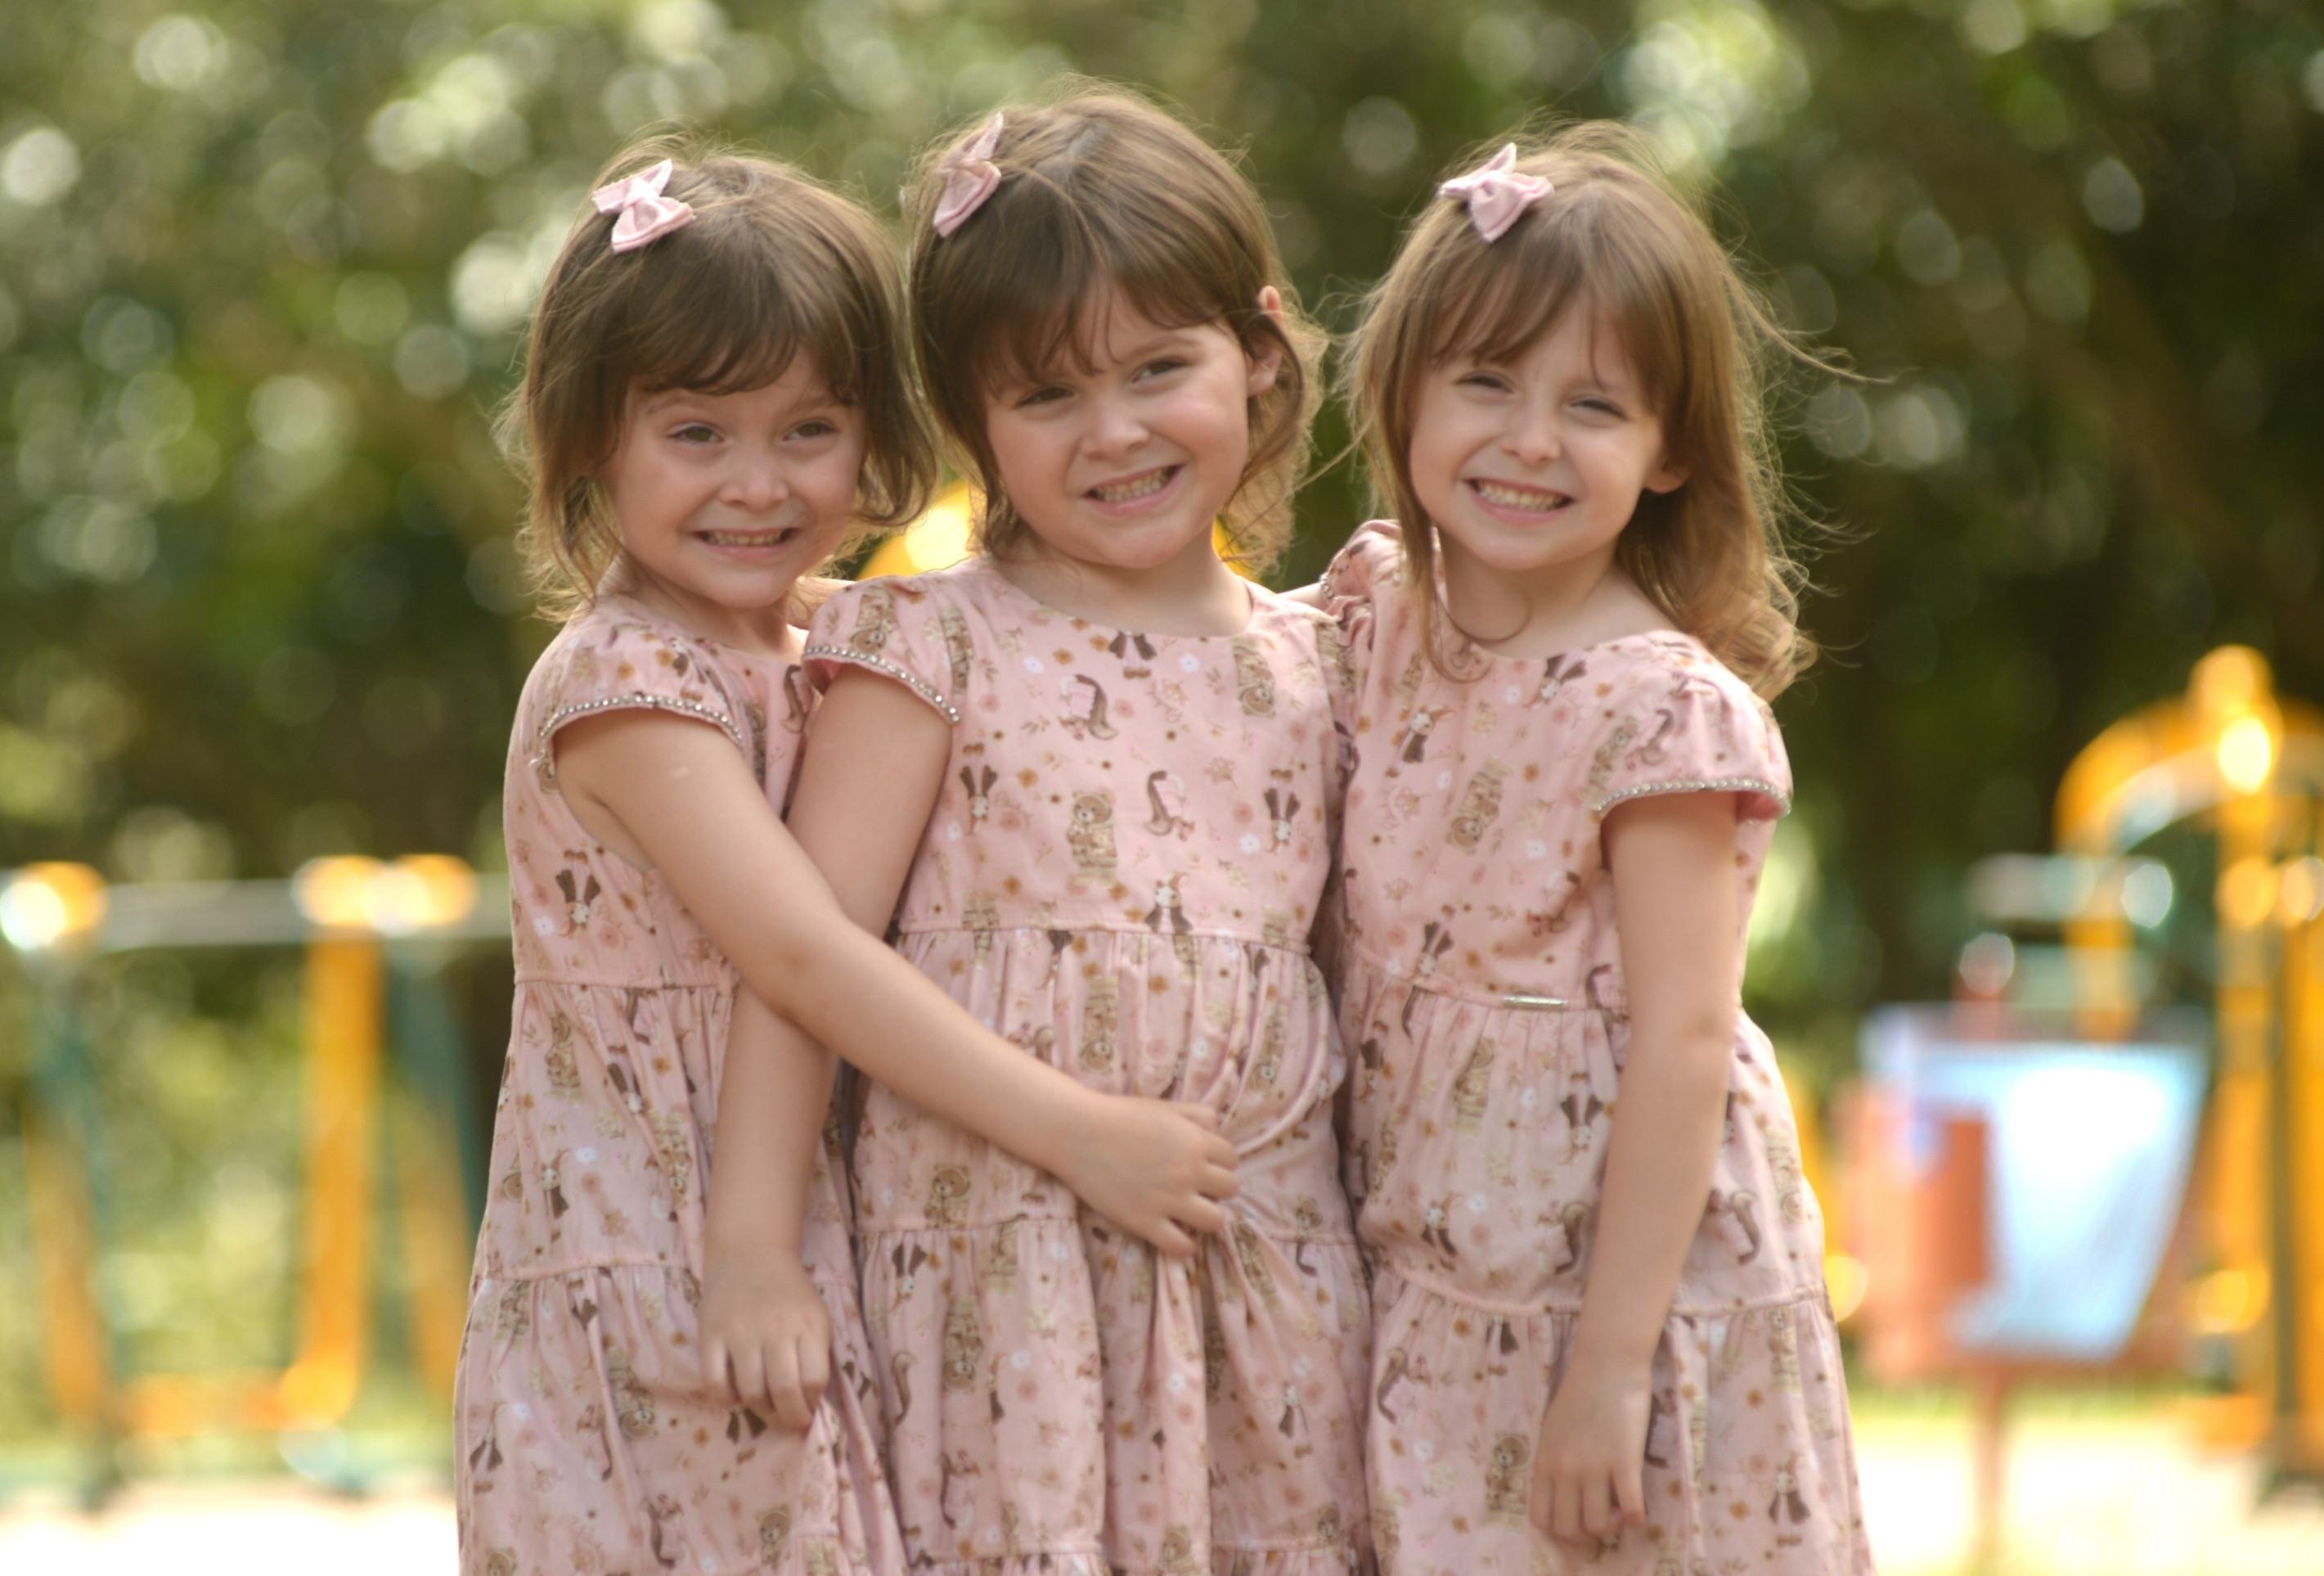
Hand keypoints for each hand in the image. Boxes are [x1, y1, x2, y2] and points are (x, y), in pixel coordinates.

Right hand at [698, 1249, 830, 1432]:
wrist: (750, 1253)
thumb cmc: (788, 1292)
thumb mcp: (815, 1315)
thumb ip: (815, 1353)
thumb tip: (808, 1403)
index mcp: (808, 1324)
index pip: (814, 1380)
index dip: (812, 1404)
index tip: (808, 1410)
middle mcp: (775, 1329)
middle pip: (785, 1391)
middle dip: (789, 1418)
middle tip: (789, 1422)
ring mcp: (740, 1332)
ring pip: (751, 1392)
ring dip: (761, 1411)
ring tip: (766, 1407)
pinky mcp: (710, 1335)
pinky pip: (715, 1384)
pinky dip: (727, 1399)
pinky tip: (736, 1394)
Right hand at [1051, 1095, 1239, 1256]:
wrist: (1076, 1132)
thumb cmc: (1118, 1115)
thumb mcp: (1163, 1107)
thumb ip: (1196, 1115)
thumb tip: (1216, 1131)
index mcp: (1195, 1142)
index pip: (1232, 1160)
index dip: (1219, 1162)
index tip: (1203, 1166)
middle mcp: (1188, 1172)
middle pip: (1230, 1190)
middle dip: (1217, 1189)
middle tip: (1197, 1189)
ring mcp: (1168, 1199)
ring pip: (1216, 1221)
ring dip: (1207, 1218)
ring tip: (1190, 1214)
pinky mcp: (1144, 1222)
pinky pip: (1181, 1246)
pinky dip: (1184, 1245)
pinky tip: (1174, 1235)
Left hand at [1527, 1353, 1651, 1547]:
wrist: (1606, 1364)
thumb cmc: (1579, 1392)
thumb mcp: (1551, 1430)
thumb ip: (1553, 1462)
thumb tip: (1561, 1493)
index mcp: (1544, 1462)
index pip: (1541, 1518)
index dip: (1560, 1529)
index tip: (1576, 1520)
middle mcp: (1565, 1470)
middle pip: (1568, 1529)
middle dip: (1586, 1535)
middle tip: (1601, 1519)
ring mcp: (1594, 1467)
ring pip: (1598, 1525)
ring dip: (1611, 1526)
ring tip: (1619, 1511)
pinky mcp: (1624, 1461)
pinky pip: (1631, 1509)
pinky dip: (1636, 1517)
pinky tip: (1638, 1509)